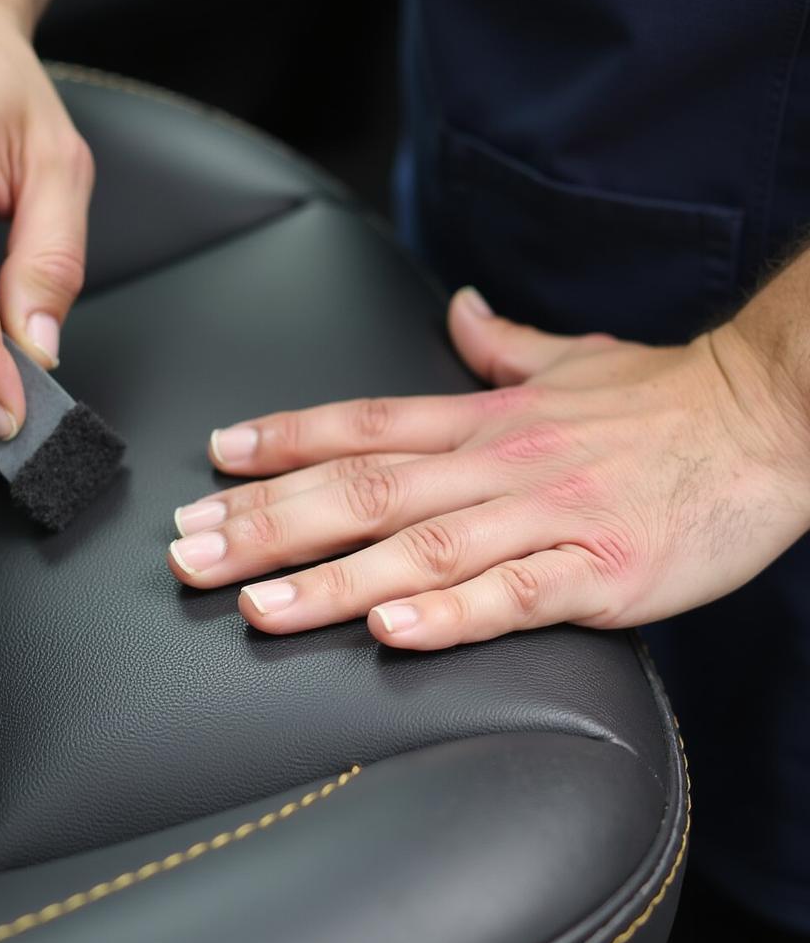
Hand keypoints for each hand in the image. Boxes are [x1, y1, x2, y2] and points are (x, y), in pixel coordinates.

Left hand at [167, 288, 809, 648]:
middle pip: (363, 489)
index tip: (217, 458)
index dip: (285, 439)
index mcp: (487, 420)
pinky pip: (513, 595)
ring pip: (420, 546)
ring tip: (257, 606)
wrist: (771, 418)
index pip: (364, 424)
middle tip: (191, 549)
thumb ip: (505, 344)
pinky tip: (388, 631)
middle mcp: (501, 463)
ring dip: (331, 579)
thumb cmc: (665, 399)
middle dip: (268, 521)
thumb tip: (461, 310)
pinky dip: (448, 614)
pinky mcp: (601, 571)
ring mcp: (547, 517)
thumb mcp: (572, 360)